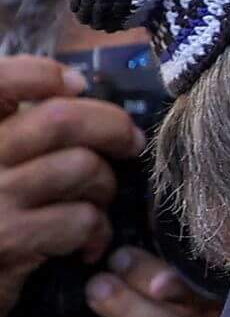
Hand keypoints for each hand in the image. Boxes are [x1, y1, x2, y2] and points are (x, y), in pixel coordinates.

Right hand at [0, 56, 144, 316]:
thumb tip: (75, 87)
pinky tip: (86, 243)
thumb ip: (22, 124)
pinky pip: (82, 217)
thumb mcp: (2, 160)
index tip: (76, 85)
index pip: (2, 78)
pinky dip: (97, 230)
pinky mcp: (9, 239)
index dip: (45, 73)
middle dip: (113, 127)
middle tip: (130, 142)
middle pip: (62, 118)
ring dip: (105, 186)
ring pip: (82, 167)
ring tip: (96, 202)